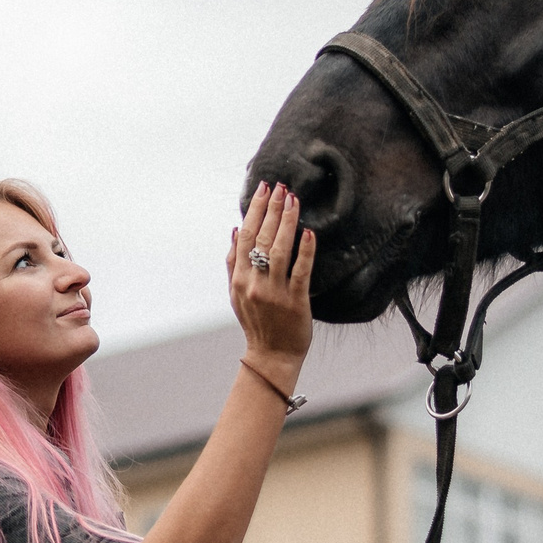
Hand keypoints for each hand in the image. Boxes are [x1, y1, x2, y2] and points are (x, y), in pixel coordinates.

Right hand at [227, 184, 313, 377]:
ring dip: (286, 222)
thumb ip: (233, 262)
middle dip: (271, 209)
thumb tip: (235, 229)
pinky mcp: (295, 302)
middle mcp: (254, 283)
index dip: (254, 210)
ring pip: (279, 250)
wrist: (271, 356)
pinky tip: (309, 232)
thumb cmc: (257, 322)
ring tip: (294, 200)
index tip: (263, 188)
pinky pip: (300, 271)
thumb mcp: (236, 293)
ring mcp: (274, 292)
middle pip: (261, 238)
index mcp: (239, 278)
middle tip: (281, 186)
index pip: (245, 236)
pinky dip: (305, 251)